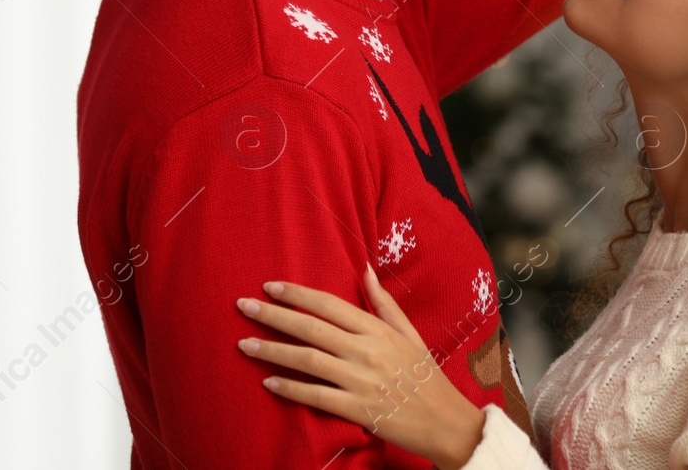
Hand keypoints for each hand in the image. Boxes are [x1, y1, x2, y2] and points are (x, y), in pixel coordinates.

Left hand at [236, 265, 487, 469]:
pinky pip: (316, 396)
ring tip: (244, 345)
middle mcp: (366, 350)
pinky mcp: (357, 409)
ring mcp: (361, 380)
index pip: (329, 304)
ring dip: (273, 351)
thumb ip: (383, 302)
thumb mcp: (408, 332)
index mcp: (377, 329)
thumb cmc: (424, 374)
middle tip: (243, 306)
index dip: (297, 294)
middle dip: (274, 316)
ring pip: (308, 360)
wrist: (444, 420)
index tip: (269, 286)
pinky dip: (291, 388)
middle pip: (311, 328)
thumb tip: (364, 268)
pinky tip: (268, 382)